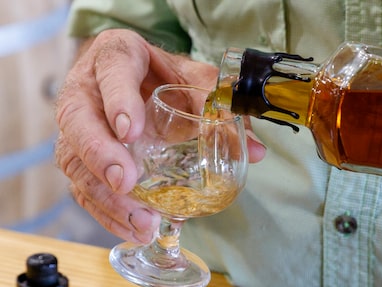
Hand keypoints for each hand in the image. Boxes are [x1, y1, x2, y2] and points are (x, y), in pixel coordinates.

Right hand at [55, 29, 264, 242]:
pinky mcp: (80, 154)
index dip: (117, 100)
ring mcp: (79, 124)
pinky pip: (81, 184)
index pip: (112, 71)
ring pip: (73, 159)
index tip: (131, 132)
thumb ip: (221, 108)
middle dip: (99, 154)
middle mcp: (87, 89)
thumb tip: (256, 151)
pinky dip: (104, 210)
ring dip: (103, 194)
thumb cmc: (162, 75)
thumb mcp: (193, 80)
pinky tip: (131, 227)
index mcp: (117, 56)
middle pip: (77, 120)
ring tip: (141, 220)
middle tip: (126, 183)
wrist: (135, 77)